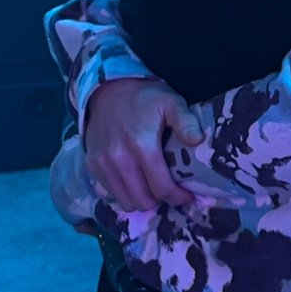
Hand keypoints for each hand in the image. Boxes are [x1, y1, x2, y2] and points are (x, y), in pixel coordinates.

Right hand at [84, 77, 202, 211]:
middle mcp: (119, 158)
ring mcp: (102, 163)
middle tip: (168, 190)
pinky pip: (110, 193)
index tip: (186, 195)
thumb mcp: (170, 101)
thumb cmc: (144, 98)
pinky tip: (134, 180)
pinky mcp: (92, 165)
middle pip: (143, 201)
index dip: (177, 197)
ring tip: (152, 186)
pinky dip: (124, 192)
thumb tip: (198, 140)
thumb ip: (185, 121)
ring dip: (141, 199)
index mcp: (142, 145)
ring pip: (125, 201)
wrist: (109, 89)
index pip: (161, 188)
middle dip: (160, 200)